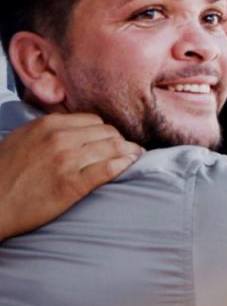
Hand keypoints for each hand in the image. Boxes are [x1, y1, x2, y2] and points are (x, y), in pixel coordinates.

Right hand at [0, 113, 142, 239]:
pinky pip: (109, 169)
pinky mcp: (72, 185)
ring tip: (136, 157)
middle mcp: (60, 139)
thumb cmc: (3, 173)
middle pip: (108, 133)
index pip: (94, 121)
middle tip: (129, 150)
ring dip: (129, 152)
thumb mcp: (22, 138)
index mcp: (49, 125)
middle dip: (121, 141)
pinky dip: (124, 165)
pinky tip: (130, 166)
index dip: (106, 132)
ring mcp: (67, 161)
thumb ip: (49, 130)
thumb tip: (75, 129)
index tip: (112, 141)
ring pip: (113, 148)